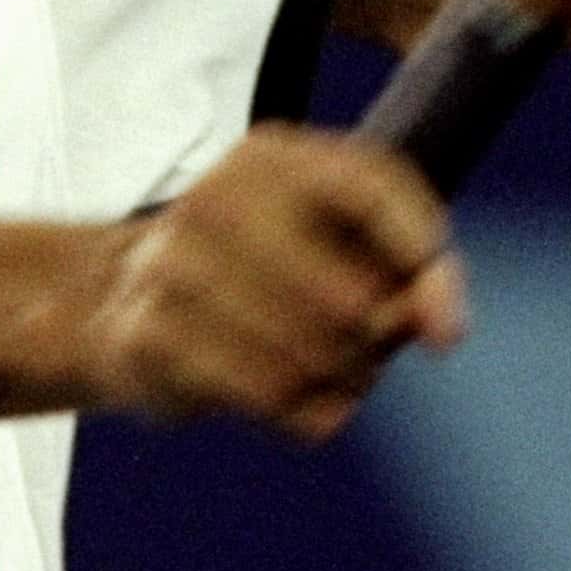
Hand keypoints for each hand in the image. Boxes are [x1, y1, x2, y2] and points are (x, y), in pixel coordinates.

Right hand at [83, 125, 468, 444]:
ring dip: (342, 384)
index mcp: (273, 157)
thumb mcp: (339, 241)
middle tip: (366, 352)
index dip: (425, 260)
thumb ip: (412, 270)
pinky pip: (268, 396)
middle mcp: (217, 196)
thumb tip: (443, 328)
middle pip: (351, 298)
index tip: (447, 331)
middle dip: (376, 345)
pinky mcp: (149, 332)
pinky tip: (296, 402)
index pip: (373, 190)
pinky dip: (303, 413)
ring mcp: (173, 263)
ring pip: (311, 356)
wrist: (124, 294)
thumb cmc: (264, 267)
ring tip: (331, 376)